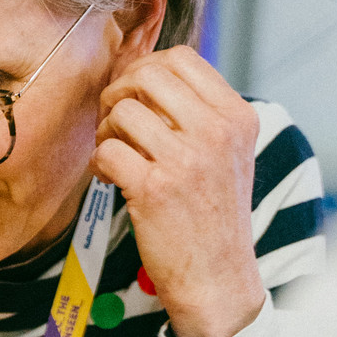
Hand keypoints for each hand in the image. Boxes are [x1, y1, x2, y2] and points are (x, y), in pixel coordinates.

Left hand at [93, 48, 263, 336]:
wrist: (218, 277)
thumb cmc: (213, 215)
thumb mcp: (228, 153)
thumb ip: (197, 113)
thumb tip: (142, 75)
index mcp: (237, 116)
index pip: (181, 58)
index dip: (144, 69)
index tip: (134, 95)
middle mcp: (216, 132)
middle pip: (147, 75)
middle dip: (119, 93)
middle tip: (114, 121)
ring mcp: (186, 160)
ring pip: (123, 112)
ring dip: (106, 131)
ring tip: (115, 154)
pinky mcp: (154, 189)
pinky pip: (107, 151)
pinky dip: (99, 162)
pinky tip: (111, 178)